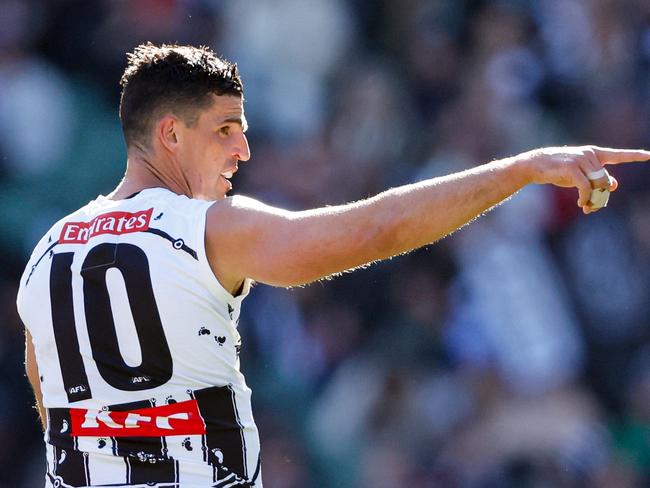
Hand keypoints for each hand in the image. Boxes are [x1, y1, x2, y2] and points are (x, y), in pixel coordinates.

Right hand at [517, 145, 649, 213]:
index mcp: (594, 154)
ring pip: (597, 184)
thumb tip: (614, 185)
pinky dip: (585, 198)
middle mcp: (590, 154)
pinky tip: (580, 204)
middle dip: (600, 196)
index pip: (618, 155)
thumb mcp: (579, 175)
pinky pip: (586, 187)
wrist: (535, 166)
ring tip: (585, 207)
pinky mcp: (571, 167)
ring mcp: (581, 160)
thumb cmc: (558, 170)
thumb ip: (597, 178)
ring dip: (593, 200)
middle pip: (605, 180)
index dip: (634, 156)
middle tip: (590, 208)